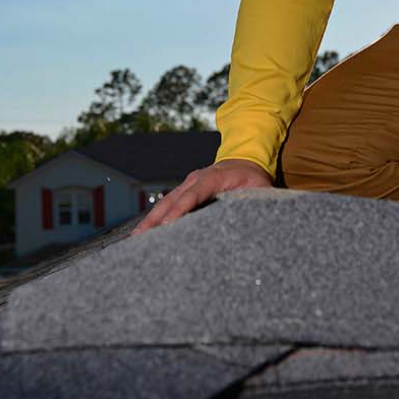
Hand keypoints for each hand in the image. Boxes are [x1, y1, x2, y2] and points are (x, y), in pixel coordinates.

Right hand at [131, 159, 271, 234]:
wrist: (245, 159)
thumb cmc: (253, 177)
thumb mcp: (261, 187)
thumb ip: (259, 201)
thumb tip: (260, 219)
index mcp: (214, 177)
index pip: (194, 194)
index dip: (181, 209)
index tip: (169, 224)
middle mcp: (196, 179)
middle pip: (172, 199)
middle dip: (156, 218)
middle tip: (141, 237)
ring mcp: (188, 184)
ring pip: (165, 202)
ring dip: (151, 220)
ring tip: (137, 238)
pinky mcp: (185, 191)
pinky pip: (168, 204)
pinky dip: (156, 218)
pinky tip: (147, 233)